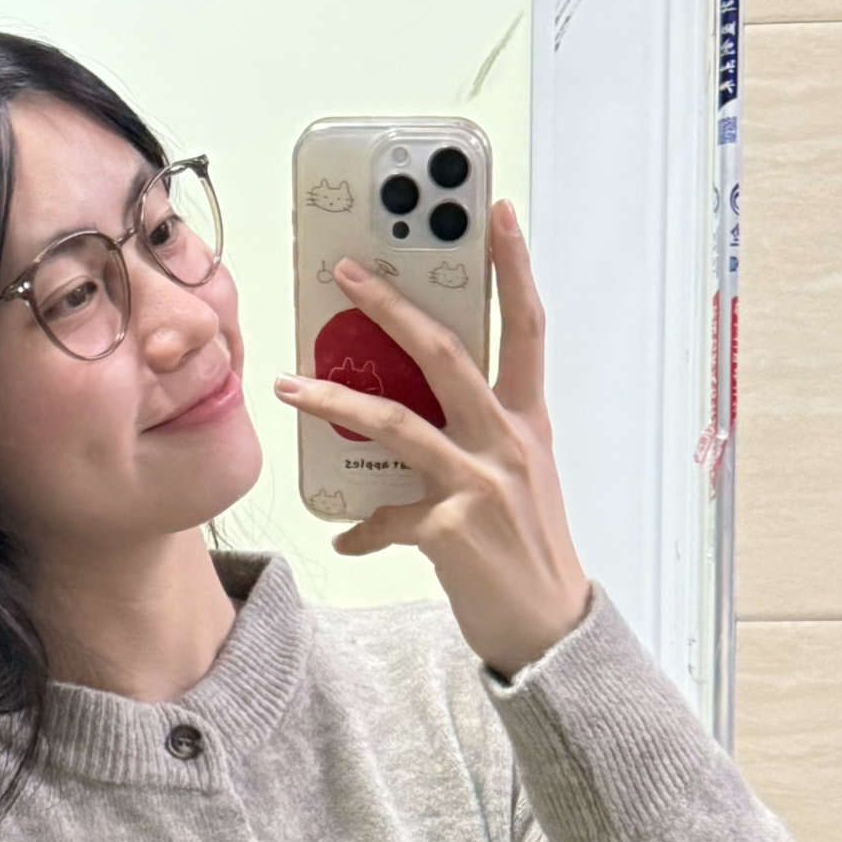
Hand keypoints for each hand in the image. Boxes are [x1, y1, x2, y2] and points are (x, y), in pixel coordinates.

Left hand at [273, 201, 592, 679]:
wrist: (551, 629)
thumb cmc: (529, 552)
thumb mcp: (517, 480)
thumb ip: (475, 438)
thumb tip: (413, 410)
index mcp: (528, 421)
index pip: (526, 327)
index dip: (514, 267)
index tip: (496, 212)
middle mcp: (508, 441)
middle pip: (447, 352)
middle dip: (392, 306)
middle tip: (346, 272)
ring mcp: (480, 484)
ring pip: (397, 421)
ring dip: (335, 401)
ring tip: (289, 384)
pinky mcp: (453, 531)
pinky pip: (387, 519)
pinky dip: (362, 530)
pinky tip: (346, 538)